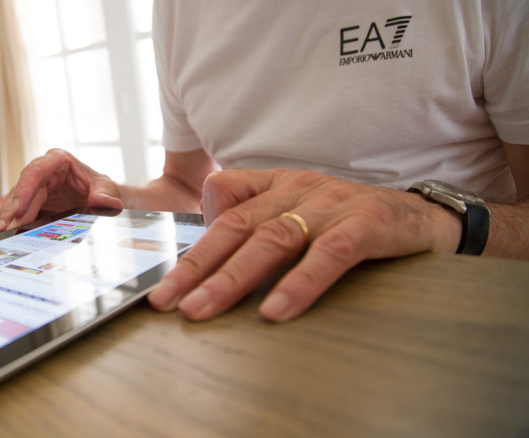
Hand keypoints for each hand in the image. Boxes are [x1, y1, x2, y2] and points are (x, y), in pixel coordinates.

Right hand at [0, 149, 122, 232]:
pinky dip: (2, 212)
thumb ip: (105, 194)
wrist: (100, 196)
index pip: (36, 171)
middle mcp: (43, 169)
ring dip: (6, 214)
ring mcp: (35, 184)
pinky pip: (13, 203)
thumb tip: (104, 201)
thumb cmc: (101, 188)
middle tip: (7, 227)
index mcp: (58, 159)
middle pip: (23, 187)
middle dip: (14, 209)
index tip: (19, 207)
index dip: (25, 189)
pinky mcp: (31, 197)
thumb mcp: (107, 189)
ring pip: (15, 197)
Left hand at [147, 169, 460, 321]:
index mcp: (277, 184)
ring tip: (203, 308)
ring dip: (233, 278)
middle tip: (166, 300)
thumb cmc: (350, 220)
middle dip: (196, 266)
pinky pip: (329, 255)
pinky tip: (276, 312)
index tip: (169, 277)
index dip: (194, 237)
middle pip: (236, 226)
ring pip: (273, 240)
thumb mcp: (299, 213)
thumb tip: (213, 256)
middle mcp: (298, 190)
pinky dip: (300, 284)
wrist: (421, 215)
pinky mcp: (366, 225)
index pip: (223, 200)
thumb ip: (259, 224)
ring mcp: (331, 205)